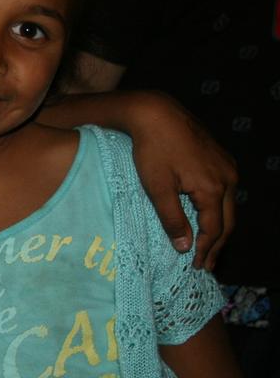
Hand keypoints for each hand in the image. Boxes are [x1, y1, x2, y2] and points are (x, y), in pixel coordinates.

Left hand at [128, 91, 236, 269]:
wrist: (156, 113)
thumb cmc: (152, 149)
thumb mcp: (157, 187)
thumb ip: (171, 219)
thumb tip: (185, 247)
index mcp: (213, 188)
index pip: (213, 229)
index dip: (205, 250)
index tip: (195, 265)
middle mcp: (228, 178)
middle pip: (227, 220)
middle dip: (217, 245)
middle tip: (206, 265)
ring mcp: (227, 166)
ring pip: (228, 206)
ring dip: (219, 227)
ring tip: (208, 246)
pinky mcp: (220, 158)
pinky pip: (224, 191)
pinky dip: (217, 208)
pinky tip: (207, 216)